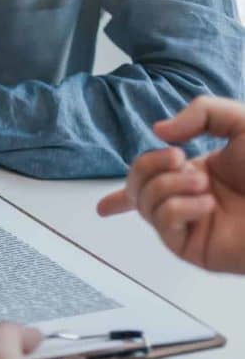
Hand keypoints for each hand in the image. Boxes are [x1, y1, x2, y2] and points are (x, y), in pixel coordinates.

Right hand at [97, 96, 244, 272]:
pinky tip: (206, 204)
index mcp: (200, 173)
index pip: (152, 180)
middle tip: (180, 158)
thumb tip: (159, 131)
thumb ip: (202, 112)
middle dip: (147, 165)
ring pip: (144, 201)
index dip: (125, 191)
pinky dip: (178, 207)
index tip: (142, 178)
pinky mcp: (192, 246)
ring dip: (168, 185)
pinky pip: (163, 223)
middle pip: (137, 184)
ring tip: (205, 185)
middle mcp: (190, 199)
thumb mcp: (243, 122)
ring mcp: (190, 223)